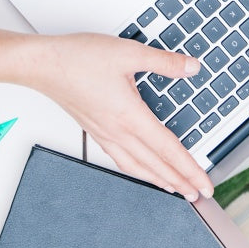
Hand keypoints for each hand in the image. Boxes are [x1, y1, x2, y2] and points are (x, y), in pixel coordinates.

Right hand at [25, 33, 213, 200]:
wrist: (43, 65)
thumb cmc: (78, 59)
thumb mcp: (128, 52)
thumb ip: (163, 62)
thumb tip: (191, 67)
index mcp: (130, 116)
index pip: (168, 150)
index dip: (190, 169)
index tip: (205, 184)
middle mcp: (117, 131)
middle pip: (156, 165)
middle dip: (181, 182)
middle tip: (199, 195)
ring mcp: (104, 134)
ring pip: (137, 167)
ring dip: (159, 180)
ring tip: (175, 189)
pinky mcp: (95, 130)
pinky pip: (121, 159)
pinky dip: (138, 171)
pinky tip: (140, 170)